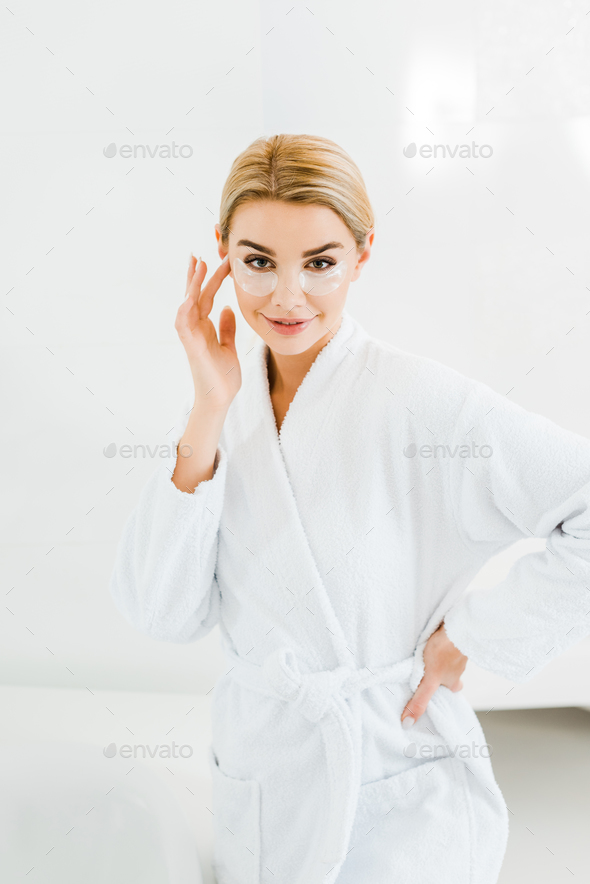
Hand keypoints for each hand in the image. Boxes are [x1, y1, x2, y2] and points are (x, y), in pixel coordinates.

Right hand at [175, 254, 240, 410]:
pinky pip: (184, 325)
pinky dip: (185, 310)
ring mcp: (192, 337)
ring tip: (197, 265)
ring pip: (188, 305)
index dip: (211, 279)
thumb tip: (228, 308)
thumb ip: (227, 328)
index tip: (218, 261)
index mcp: (205, 327)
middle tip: (202, 254)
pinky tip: (189, 296)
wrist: (220, 399)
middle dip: (198, 275)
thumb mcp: (229, 346)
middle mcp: (196, 329)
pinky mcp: (192, 348)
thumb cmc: (223, 376)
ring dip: (192, 285)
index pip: (207, 297)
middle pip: (196, 296)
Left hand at [400, 622, 466, 728]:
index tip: (435, 691)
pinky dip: (441, 643)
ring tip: (426, 654)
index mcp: (454, 681)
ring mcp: (457, 652)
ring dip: (439, 657)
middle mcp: (458, 669)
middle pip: (450, 675)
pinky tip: (433, 639)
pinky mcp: (453, 637)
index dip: (443, 691)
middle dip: (441, 674)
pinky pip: (447, 643)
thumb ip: (420, 700)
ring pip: (448, 659)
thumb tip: (407, 723)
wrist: (457, 626)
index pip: (451, 690)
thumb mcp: (429, 680)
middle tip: (429, 671)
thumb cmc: (445, 653)